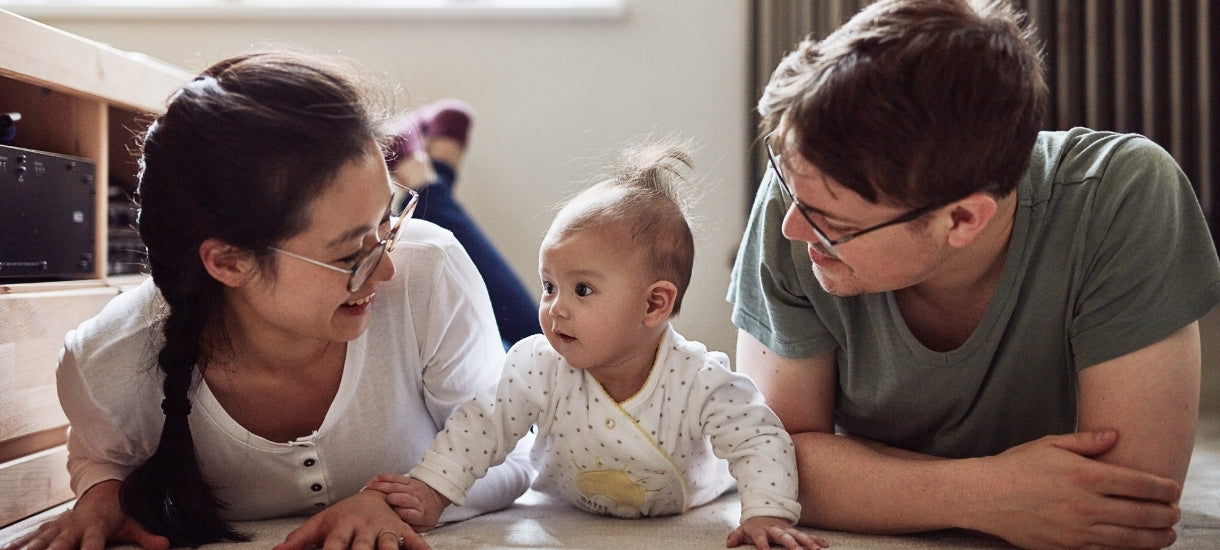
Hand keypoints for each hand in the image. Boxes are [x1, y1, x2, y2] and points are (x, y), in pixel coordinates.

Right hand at [1, 481, 168, 549]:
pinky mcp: (50, 528)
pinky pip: (31, 537)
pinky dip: (18, 544)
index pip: (92, 544)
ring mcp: (59, 527)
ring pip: (41, 541)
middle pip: (60, 545)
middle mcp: (74, 526)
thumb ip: (147, 535)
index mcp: (95, 525)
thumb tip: (165, 544)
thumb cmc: (119, 509)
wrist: (103, 488)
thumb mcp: (134, 521)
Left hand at [274, 489, 429, 549]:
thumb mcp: (320, 523)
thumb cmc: (343, 514)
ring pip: (388, 544)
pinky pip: (414, 540)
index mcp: (343, 526)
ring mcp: (384, 529)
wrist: (374, 494)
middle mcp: (365, 528)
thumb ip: (299, 539)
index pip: (335, 545)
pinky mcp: (401, 530)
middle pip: (362, 548)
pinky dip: (420, 548)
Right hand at [364, 474, 451, 532]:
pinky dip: (385, 478)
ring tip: (370, 487)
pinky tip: (375, 480)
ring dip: (382, 486)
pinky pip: (396, 477)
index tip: (390, 515)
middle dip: (393, 498)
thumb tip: (399, 531)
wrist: (436, 497)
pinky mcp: (409, 480)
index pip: (410, 514)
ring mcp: (413, 488)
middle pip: (404, 498)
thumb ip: (413, 528)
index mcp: (421, 514)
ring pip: (397, 486)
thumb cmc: (426, 514)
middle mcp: (417, 500)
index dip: (399, 513)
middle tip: (383, 500)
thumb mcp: (425, 526)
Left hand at [726, 516, 826, 549]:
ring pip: (798, 535)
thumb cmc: (753, 527)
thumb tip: (729, 544)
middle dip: (791, 544)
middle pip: (783, 536)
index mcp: (761, 530)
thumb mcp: (742, 531)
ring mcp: (787, 530)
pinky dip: (816, 539)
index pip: (760, 538)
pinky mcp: (795, 532)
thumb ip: (735, 537)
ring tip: (816, 549)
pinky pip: (807, 535)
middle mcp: (775, 530)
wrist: (765, 513)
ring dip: (807, 542)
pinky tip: (824, 544)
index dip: (762, 544)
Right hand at [967, 430, 1180, 548]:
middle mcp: (1085, 505)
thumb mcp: (1050, 444)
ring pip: (1129, 539)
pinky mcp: (1067, 547)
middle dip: (1166, 515)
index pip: (1139, 484)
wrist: (985, 496)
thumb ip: (1086, 441)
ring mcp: (1077, 530)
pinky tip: (1136, 547)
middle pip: (1141, 514)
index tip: (1174, 490)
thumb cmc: (1016, 466)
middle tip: (1175, 513)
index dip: (1163, 488)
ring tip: (1167, 535)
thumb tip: (1116, 436)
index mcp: (1085, 475)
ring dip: (1155, 538)